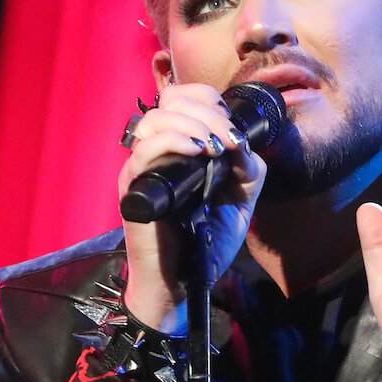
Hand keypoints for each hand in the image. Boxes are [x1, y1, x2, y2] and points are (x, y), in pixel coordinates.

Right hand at [118, 84, 265, 331]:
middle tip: (228, 142)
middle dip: (208, 113)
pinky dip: (173, 142)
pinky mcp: (133, 187)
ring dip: (192, 125)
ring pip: (156, 119)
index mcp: (179, 148)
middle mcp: (158, 152)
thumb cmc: (204, 241)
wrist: (182, 282)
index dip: (210, 102)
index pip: (185, 99)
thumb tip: (243, 145)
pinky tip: (197, 153)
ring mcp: (142, 168)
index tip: (232, 133)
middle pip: (171, 101)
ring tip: (212, 148)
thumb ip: (248, 171)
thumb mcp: (240, 201)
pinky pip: (145, 151)